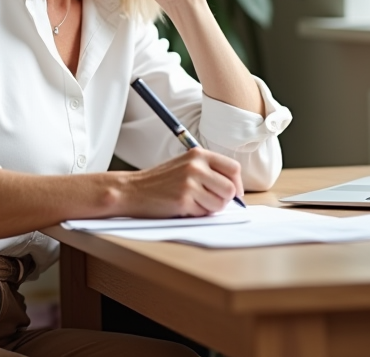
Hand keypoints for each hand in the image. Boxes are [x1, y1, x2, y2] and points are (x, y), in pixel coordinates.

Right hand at [118, 149, 243, 217]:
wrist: (132, 190)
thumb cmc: (160, 181)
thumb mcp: (185, 165)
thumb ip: (208, 171)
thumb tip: (235, 190)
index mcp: (198, 154)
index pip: (233, 168)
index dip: (237, 184)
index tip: (233, 193)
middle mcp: (196, 166)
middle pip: (230, 189)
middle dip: (224, 200)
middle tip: (209, 201)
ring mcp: (190, 183)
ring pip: (220, 204)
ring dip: (210, 209)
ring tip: (193, 203)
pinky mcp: (183, 200)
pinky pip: (204, 213)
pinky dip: (197, 214)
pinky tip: (183, 207)